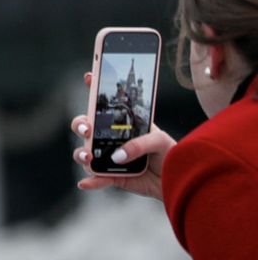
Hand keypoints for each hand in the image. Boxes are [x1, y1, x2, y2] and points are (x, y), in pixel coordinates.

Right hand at [70, 70, 175, 200]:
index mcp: (124, 124)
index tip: (90, 76)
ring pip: (85, 153)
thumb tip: (117, 155)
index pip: (106, 104)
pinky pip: (96, 179)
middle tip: (86, 129)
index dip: (96, 89)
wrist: (178, 181)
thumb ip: (140, 143)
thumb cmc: (171, 154)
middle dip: (79, 125)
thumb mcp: (161, 141)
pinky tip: (85, 183)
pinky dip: (90, 181)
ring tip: (89, 157)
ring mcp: (110, 158)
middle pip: (85, 127)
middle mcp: (112, 139)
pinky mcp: (112, 177)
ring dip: (81, 154)